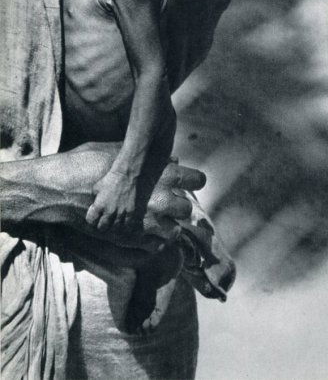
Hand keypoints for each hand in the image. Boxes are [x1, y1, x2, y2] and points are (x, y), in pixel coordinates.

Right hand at [0, 144, 205, 252]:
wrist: (62, 190)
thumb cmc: (88, 163)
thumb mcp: (119, 152)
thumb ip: (149, 158)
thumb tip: (171, 159)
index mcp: (158, 173)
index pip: (194, 179)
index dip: (194, 180)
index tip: (191, 181)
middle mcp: (157, 198)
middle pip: (187, 208)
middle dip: (180, 206)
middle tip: (171, 202)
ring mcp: (144, 221)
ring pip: (174, 231)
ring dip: (169, 226)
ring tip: (159, 221)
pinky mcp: (129, 238)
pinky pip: (155, 246)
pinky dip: (154, 241)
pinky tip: (147, 234)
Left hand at [86, 168, 137, 230]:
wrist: (124, 175)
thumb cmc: (108, 180)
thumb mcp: (96, 188)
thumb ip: (94, 200)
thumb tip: (94, 207)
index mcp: (99, 206)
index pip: (91, 221)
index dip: (91, 220)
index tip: (93, 218)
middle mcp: (109, 211)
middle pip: (102, 227)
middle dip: (101, 226)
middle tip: (102, 223)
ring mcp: (120, 212)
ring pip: (115, 228)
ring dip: (113, 227)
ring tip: (112, 226)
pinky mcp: (130, 211)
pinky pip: (128, 224)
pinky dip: (125, 227)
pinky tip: (123, 226)